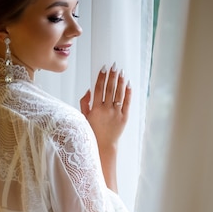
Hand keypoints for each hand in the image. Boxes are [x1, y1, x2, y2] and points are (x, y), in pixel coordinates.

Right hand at [79, 63, 131, 190]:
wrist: (103, 146)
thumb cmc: (91, 131)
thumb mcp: (83, 117)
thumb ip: (84, 103)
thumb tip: (89, 90)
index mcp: (95, 108)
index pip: (98, 88)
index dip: (101, 77)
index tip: (104, 68)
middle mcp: (106, 109)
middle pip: (110, 89)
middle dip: (112, 76)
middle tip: (114, 66)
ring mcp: (116, 113)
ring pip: (119, 94)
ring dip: (120, 82)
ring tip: (122, 72)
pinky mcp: (124, 118)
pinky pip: (127, 103)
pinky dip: (128, 93)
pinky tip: (128, 84)